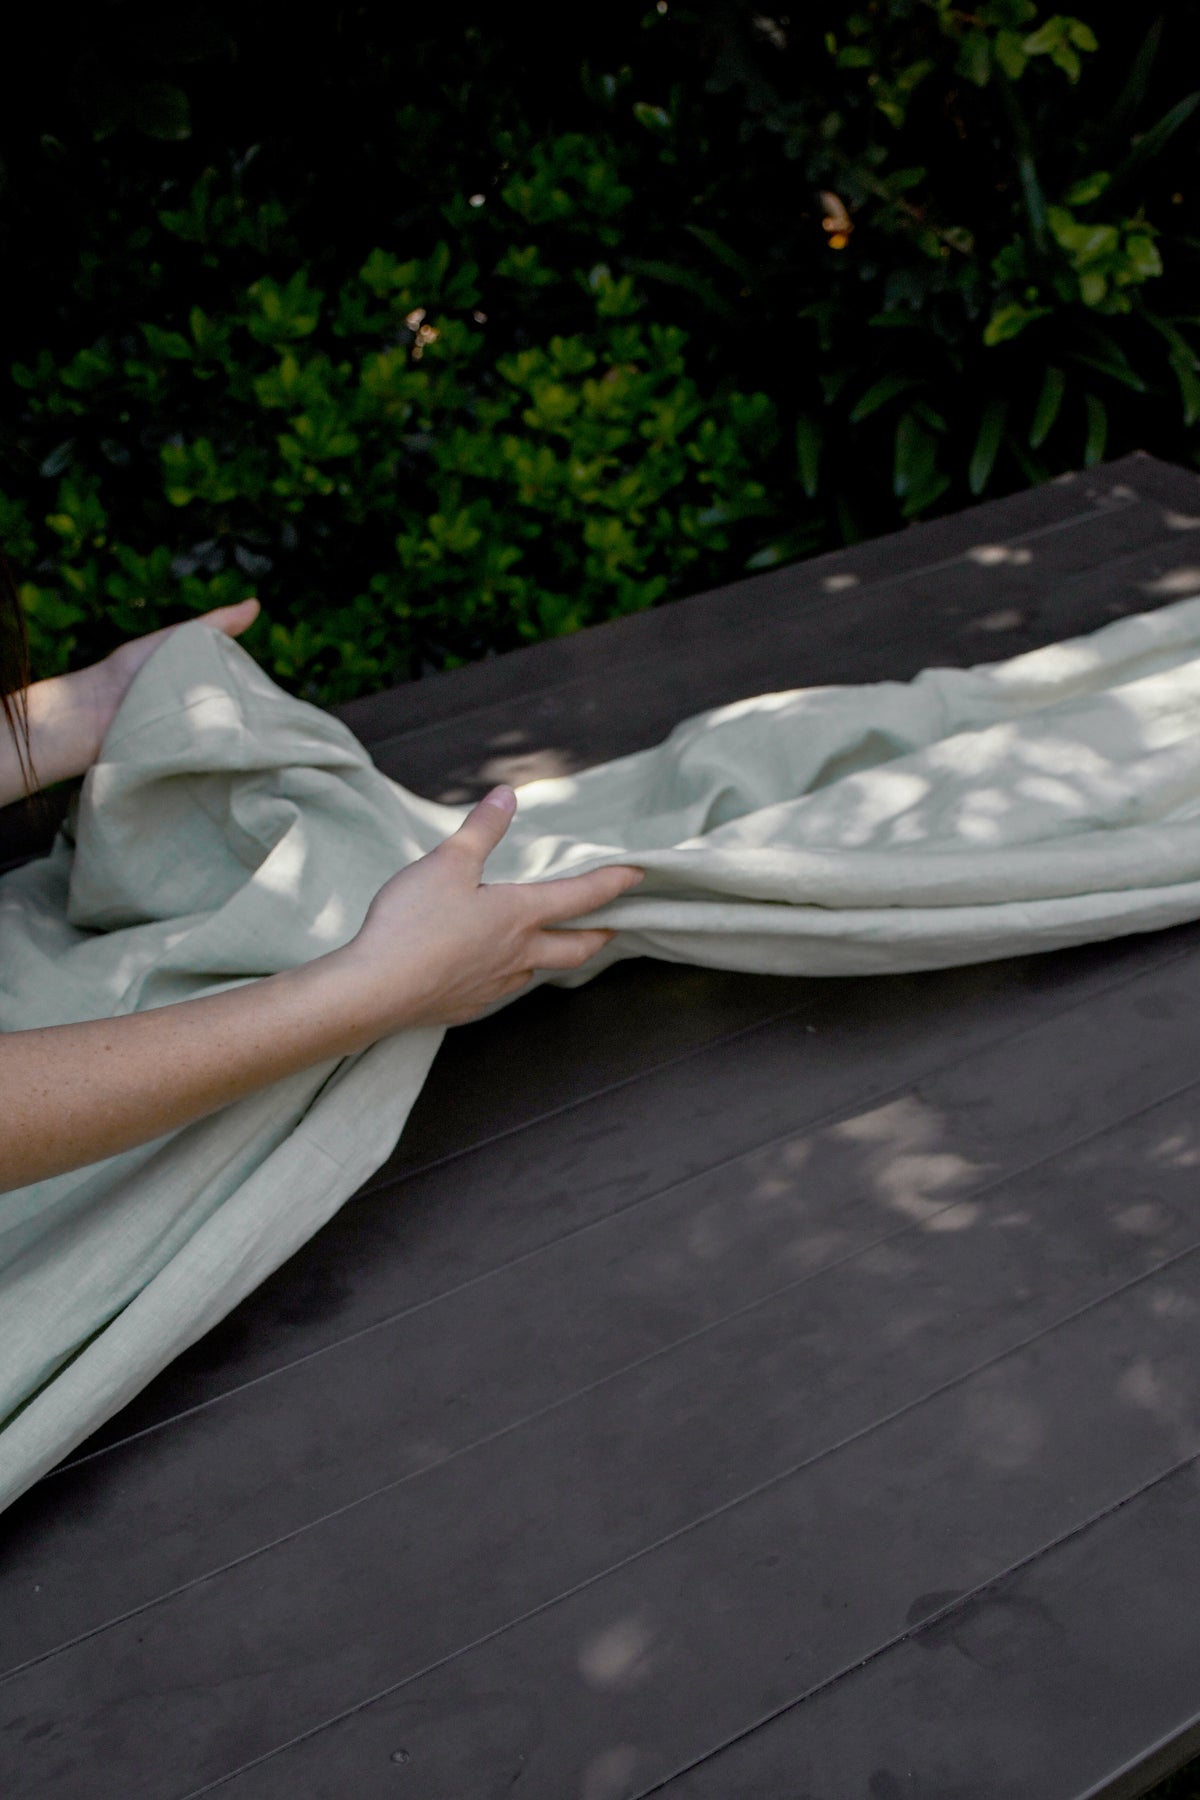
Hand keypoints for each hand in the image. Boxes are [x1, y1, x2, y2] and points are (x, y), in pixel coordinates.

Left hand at [0, 598, 262, 806]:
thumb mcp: (177, 640)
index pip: (247, 699)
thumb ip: (216, 625)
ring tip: (265, 750)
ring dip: (242, 749)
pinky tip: (242, 768)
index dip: (264, 699)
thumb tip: (256, 603)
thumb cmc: (130, 673)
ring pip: (230, 749)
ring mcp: (196, 749)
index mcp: (207, 693)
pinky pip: (211, 770)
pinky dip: (222, 768)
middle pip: (242, 726)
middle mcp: (205, 723)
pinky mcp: (184, 769)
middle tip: (280, 730)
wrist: (93, 711)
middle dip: (258, 727)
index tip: (285, 706)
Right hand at [336, 784, 644, 1029]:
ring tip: (552, 945)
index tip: (638, 875)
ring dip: (552, 957)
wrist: (376, 990)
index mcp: (518, 914)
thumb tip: (506, 795)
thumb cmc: (413, 922)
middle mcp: (517, 954)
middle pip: (575, 949)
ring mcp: (494, 985)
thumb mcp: (447, 862)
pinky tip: (494, 972)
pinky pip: (500, 990)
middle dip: (599, 935)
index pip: (580, 896)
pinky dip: (509, 977)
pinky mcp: (468, 1005)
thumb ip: (481, 829)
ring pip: (537, 971)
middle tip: (615, 927)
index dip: (613, 882)